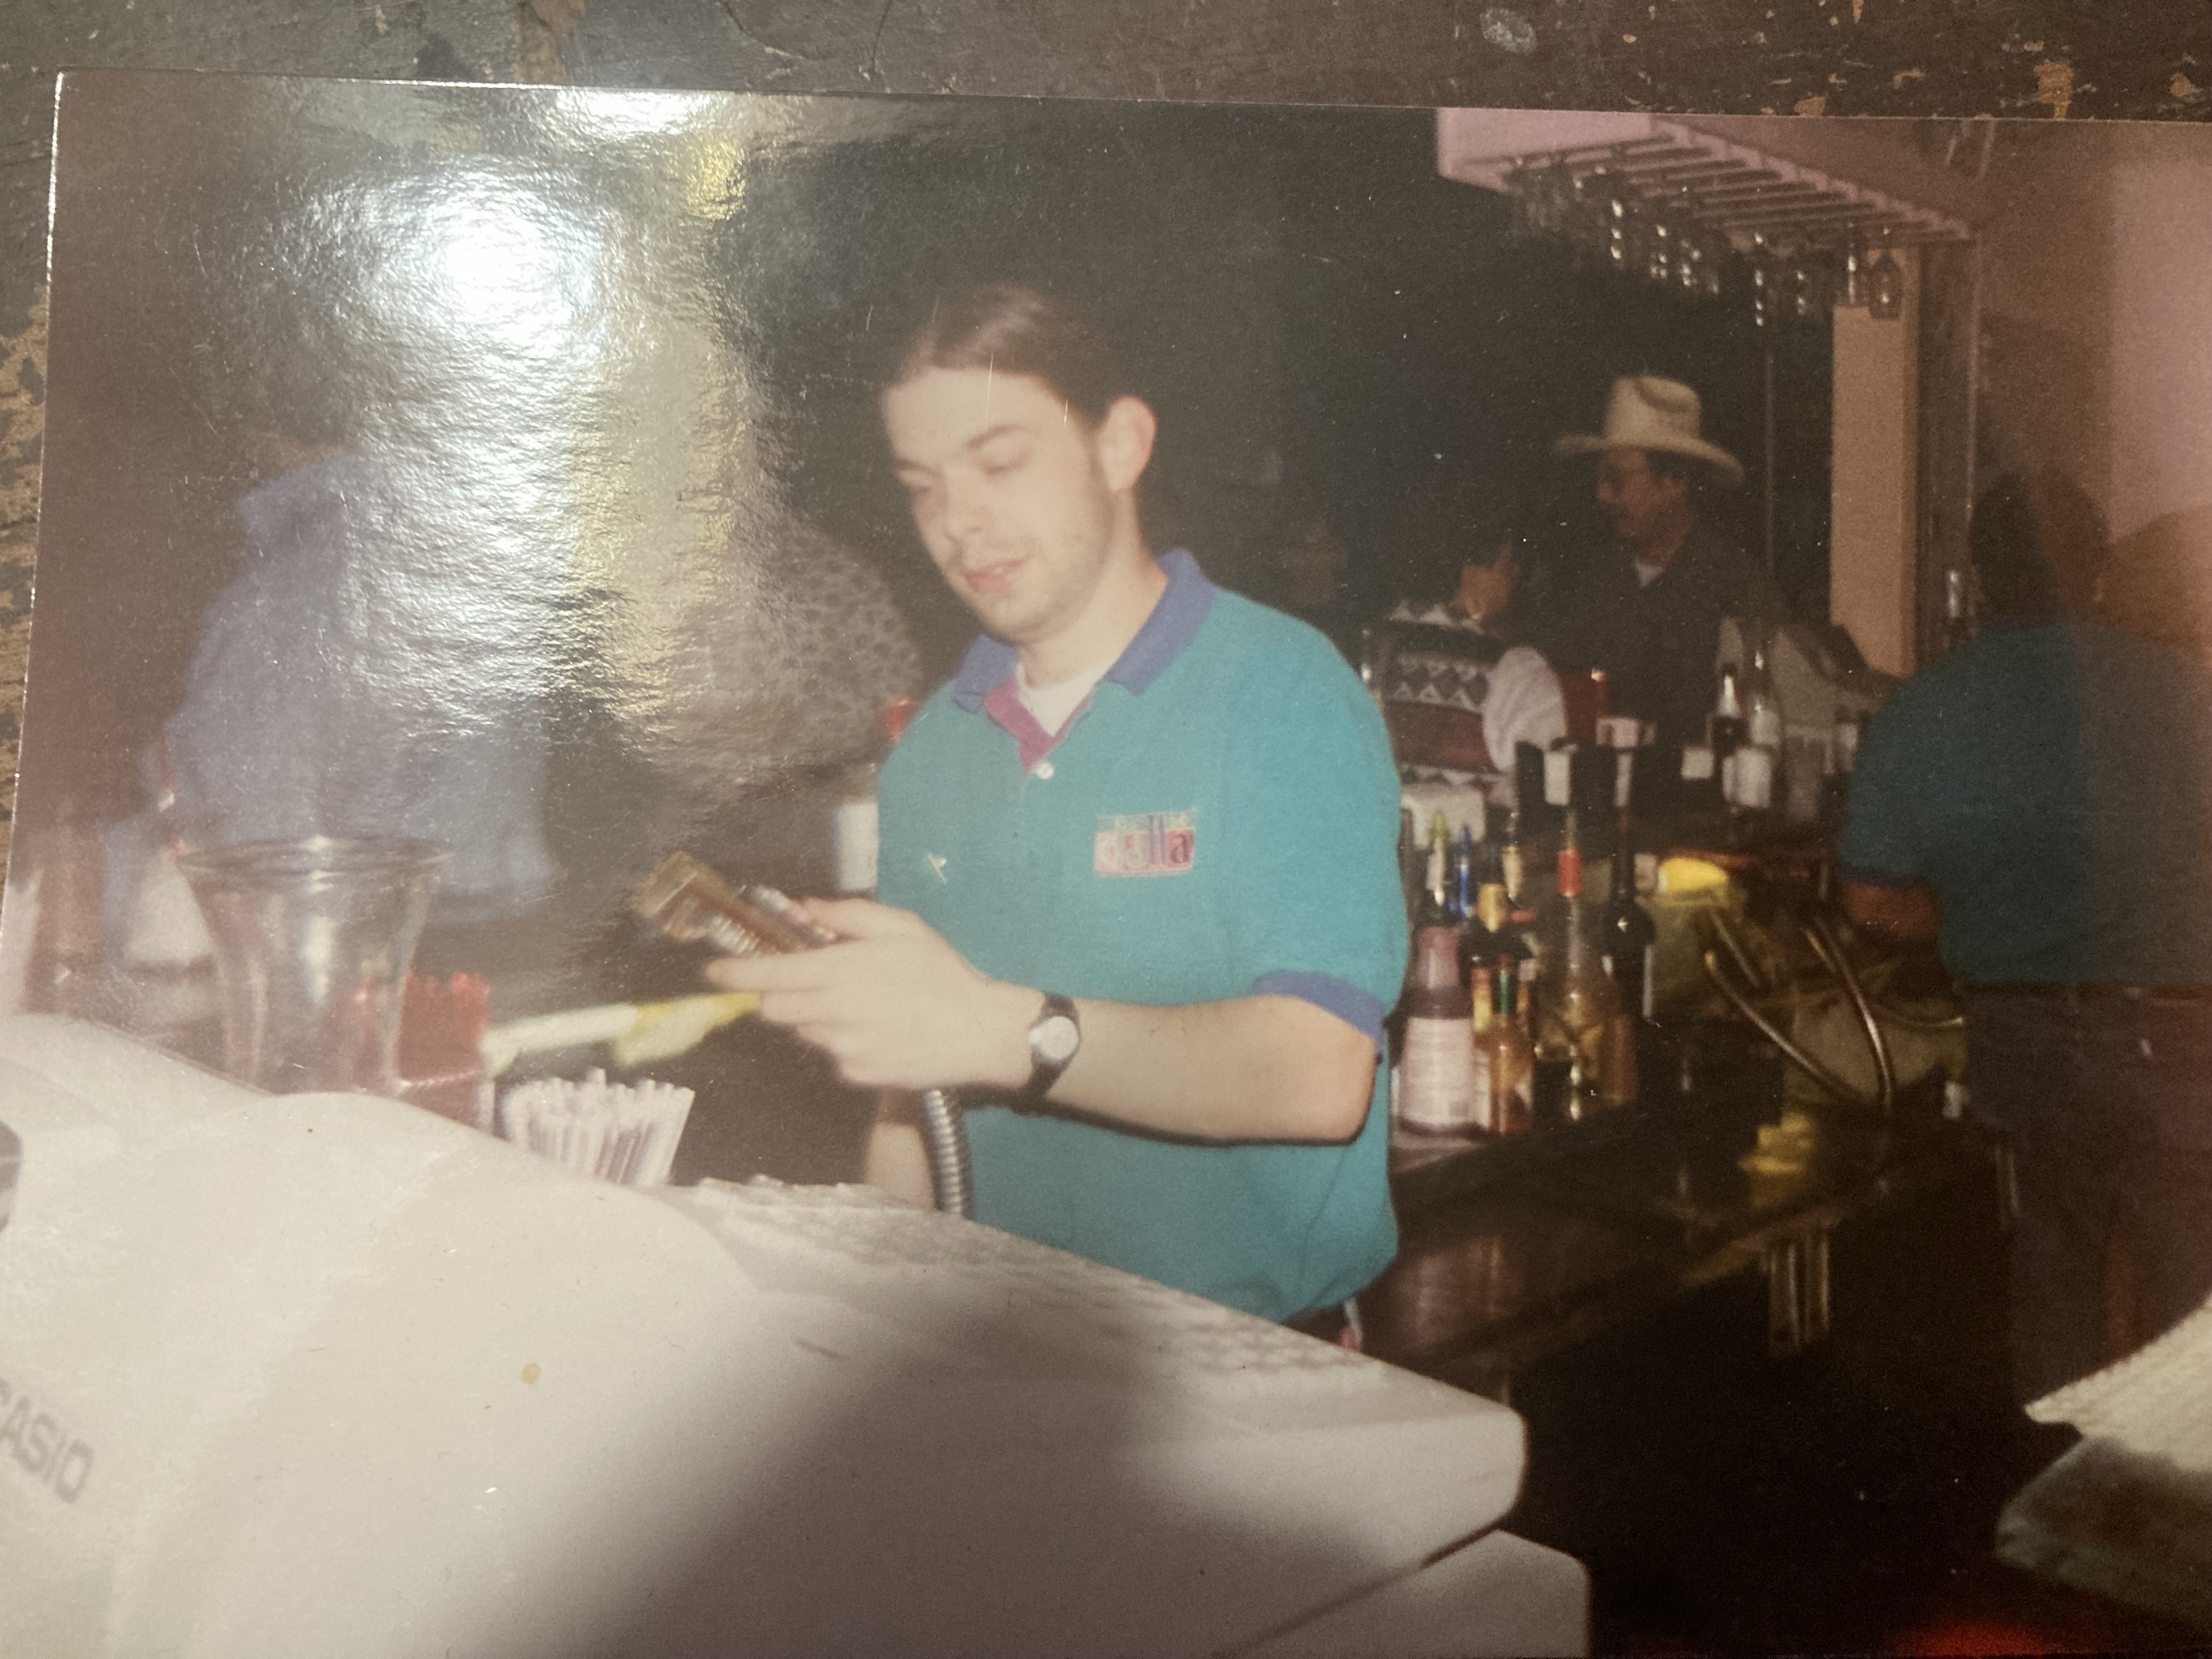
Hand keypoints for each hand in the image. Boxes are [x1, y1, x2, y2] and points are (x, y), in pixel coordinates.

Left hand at [702, 899, 1037, 1090]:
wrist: (979, 1032)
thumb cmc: (943, 973)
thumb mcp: (903, 927)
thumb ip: (849, 915)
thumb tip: (805, 909)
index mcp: (842, 971)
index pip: (769, 974)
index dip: (734, 972)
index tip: (711, 971)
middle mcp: (834, 1013)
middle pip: (775, 1009)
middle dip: (779, 994)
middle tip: (811, 981)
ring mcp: (844, 1049)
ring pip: (805, 1031)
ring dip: (816, 1016)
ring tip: (862, 1005)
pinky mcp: (857, 1074)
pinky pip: (834, 1055)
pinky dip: (844, 1041)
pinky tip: (879, 1030)